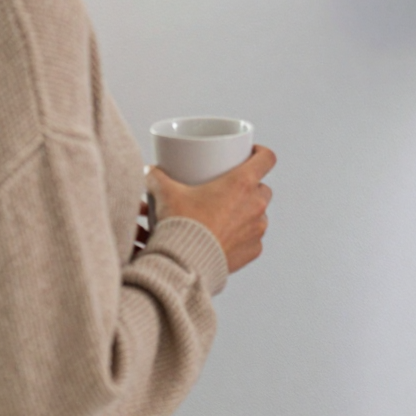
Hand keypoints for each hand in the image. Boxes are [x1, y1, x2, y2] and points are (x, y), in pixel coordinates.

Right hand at [149, 146, 274, 272]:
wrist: (185, 263)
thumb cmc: (181, 225)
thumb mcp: (166, 194)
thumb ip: (156, 177)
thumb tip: (148, 171)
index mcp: (242, 183)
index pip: (266, 158)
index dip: (260, 153)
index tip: (250, 153)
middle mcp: (256, 204)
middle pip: (263, 187)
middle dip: (251, 186)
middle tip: (230, 188)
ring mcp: (257, 229)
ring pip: (260, 214)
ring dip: (248, 212)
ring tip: (227, 214)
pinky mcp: (254, 250)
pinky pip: (254, 238)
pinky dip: (244, 236)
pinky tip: (228, 236)